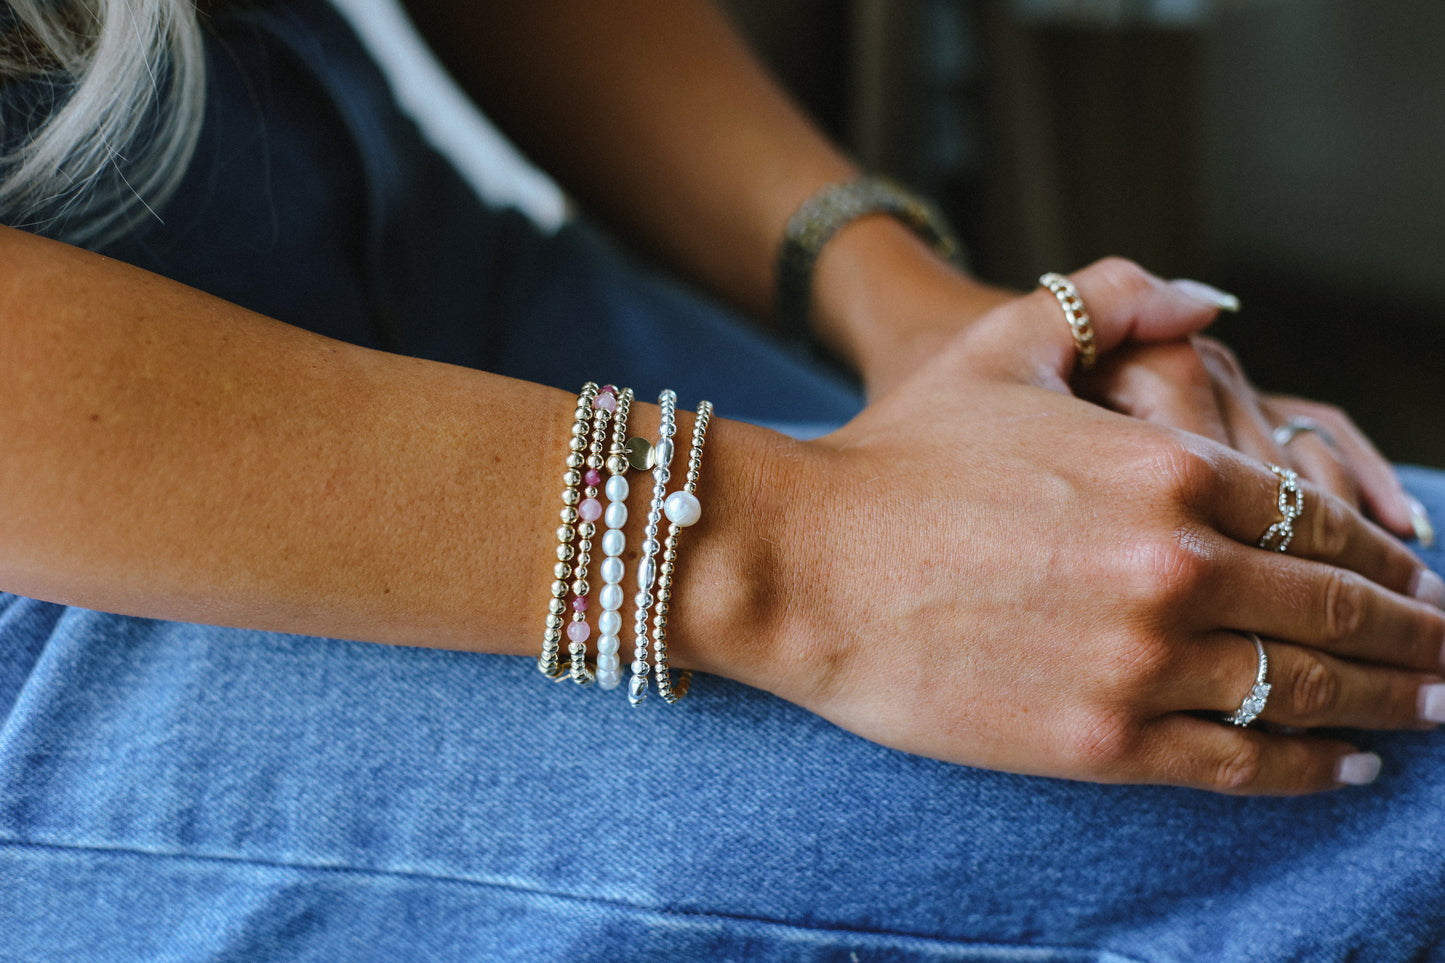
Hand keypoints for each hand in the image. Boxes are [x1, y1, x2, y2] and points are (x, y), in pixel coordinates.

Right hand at [758, 259, 1444, 795]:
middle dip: (1416, 636)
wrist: (802, 561)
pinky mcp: (1098, 741)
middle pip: (1337, 610)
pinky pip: (1237, 764)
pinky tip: (1347, 765)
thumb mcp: (1002, 349)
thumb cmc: (895, 455)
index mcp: (1165, 468)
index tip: (1416, 578)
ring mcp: (1141, 662)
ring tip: (1431, 710)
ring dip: (1388, 702)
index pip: (1317, 516)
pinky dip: (1309, 769)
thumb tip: (1209, 297)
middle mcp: (1175, 566)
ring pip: (1304, 690)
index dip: (1383, 555)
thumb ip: (1113, 301)